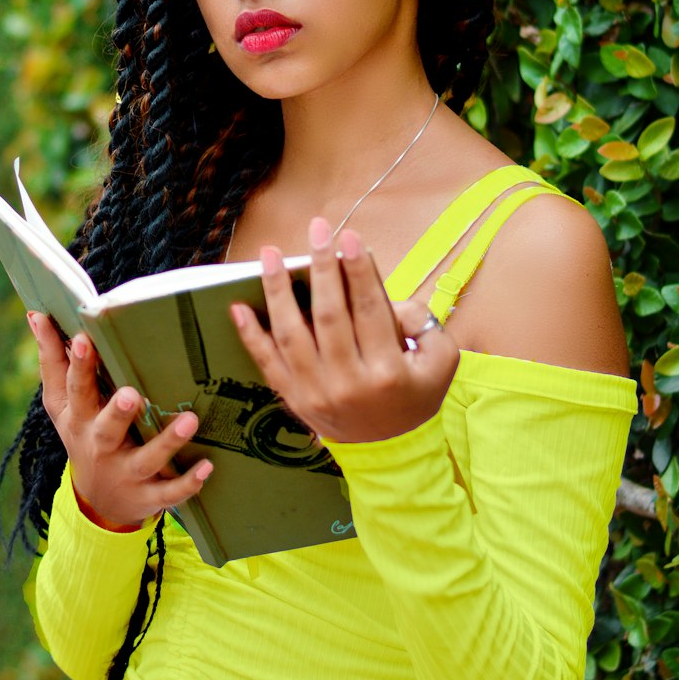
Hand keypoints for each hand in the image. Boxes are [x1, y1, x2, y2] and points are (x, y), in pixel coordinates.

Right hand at [28, 313, 211, 529]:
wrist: (97, 502)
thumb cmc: (82, 434)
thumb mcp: (60, 404)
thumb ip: (52, 360)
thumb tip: (35, 314)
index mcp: (80, 419)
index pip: (76, 390)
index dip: (78, 365)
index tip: (83, 338)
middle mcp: (101, 446)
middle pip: (107, 429)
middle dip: (118, 413)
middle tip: (131, 394)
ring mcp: (127, 473)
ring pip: (148, 458)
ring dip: (168, 441)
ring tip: (190, 419)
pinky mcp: (149, 495)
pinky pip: (170, 492)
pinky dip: (188, 483)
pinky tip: (207, 467)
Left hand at [229, 219, 459, 443]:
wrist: (390, 450)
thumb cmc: (414, 394)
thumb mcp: (439, 360)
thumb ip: (420, 323)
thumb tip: (386, 296)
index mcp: (387, 371)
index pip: (369, 310)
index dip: (358, 271)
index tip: (348, 237)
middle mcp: (348, 382)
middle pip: (329, 315)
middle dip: (322, 267)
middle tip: (316, 229)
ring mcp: (315, 393)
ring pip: (291, 335)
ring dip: (277, 291)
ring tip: (269, 255)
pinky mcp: (294, 399)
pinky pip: (267, 363)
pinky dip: (251, 335)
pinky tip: (239, 307)